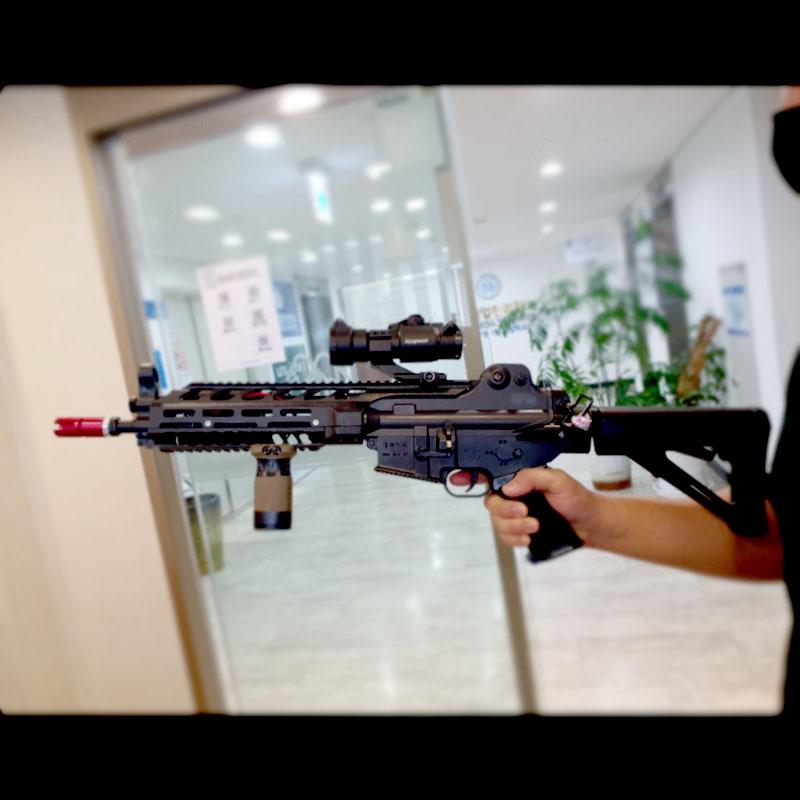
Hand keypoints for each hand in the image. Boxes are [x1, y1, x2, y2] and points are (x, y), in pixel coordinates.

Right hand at [452, 467, 601, 548]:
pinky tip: (528, 538)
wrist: (588, 525)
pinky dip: (515, 539)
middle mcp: (512, 496)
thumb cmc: (575, 498)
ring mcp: (514, 515)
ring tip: (535, 526)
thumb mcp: (558, 480)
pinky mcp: (519, 532)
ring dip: (514, 527)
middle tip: (526, 512)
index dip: (469, 475)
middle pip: (490, 503)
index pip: (489, 474)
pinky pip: (505, 538)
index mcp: (518, 479)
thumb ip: (532, 478)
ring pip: (497, 523)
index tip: (457, 479)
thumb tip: (508, 487)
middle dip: (506, 511)